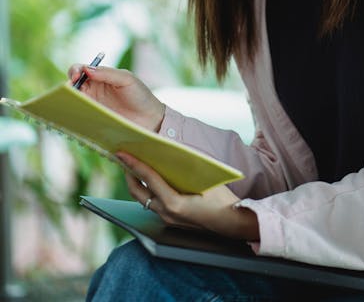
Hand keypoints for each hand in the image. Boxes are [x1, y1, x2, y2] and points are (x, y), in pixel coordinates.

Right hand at [67, 64, 165, 132]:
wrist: (150, 119)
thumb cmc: (140, 96)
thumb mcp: (127, 79)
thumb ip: (107, 73)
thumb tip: (86, 69)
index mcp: (100, 76)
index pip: (81, 69)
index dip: (75, 70)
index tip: (77, 75)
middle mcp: (93, 89)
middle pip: (73, 84)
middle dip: (68, 85)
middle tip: (70, 89)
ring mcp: (92, 105)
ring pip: (73, 100)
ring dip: (69, 100)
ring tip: (70, 102)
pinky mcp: (92, 119)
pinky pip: (78, 115)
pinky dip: (73, 114)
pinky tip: (75, 114)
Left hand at [117, 152, 259, 241]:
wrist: (232, 222)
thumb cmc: (222, 198)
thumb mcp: (204, 178)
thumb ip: (185, 167)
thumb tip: (169, 151)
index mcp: (174, 203)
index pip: (148, 179)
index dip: (133, 164)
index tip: (122, 153)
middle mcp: (167, 213)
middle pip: (138, 192)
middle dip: (128, 174)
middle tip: (124, 159)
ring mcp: (168, 219)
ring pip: (144, 199)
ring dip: (137, 183)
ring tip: (134, 167)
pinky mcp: (171, 221)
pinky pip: (153, 204)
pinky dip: (148, 190)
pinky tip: (151, 181)